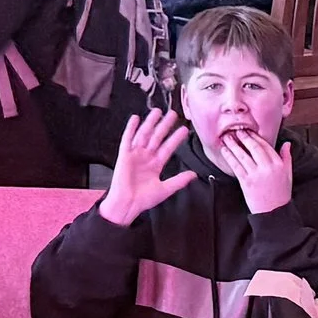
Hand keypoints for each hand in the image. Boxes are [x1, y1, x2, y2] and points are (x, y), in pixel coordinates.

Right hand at [98, 109, 195, 226]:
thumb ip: (179, 181)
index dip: (176, 138)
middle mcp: (146, 157)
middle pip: (157, 137)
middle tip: (173, 114)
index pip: (168, 147)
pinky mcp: (124, 155)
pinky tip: (135, 119)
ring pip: (144, 134)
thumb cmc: (143, 199)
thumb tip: (194, 175)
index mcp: (156, 164)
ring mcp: (135, 155)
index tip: (184, 130)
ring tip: (157, 112)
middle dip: (165, 125)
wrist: (126, 205)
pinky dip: (131, 128)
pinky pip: (127, 139)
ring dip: (150, 123)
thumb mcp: (165, 189)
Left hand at [216, 130, 294, 215]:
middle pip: (254, 147)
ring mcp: (256, 174)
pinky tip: (225, 151)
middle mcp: (267, 167)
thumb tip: (286, 144)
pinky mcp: (246, 182)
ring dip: (233, 144)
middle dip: (244, 137)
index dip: (256, 136)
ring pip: (243, 155)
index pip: (266, 145)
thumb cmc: (281, 194)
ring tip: (227, 137)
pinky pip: (236, 166)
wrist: (274, 213)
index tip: (249, 131)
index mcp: (278, 164)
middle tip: (236, 129)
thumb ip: (286, 157)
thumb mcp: (288, 174)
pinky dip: (229, 157)